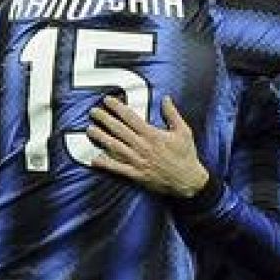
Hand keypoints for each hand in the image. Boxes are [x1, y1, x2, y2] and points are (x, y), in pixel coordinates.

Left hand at [87, 96, 208, 197]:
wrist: (189, 181)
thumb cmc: (186, 156)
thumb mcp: (184, 132)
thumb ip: (172, 114)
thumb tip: (166, 98)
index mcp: (152, 135)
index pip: (130, 117)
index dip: (117, 107)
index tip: (107, 101)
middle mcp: (142, 147)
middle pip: (118, 130)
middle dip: (104, 119)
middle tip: (93, 112)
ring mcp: (138, 161)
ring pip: (115, 147)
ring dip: (101, 138)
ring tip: (90, 130)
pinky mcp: (137, 175)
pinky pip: (118, 168)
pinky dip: (106, 164)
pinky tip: (94, 159)